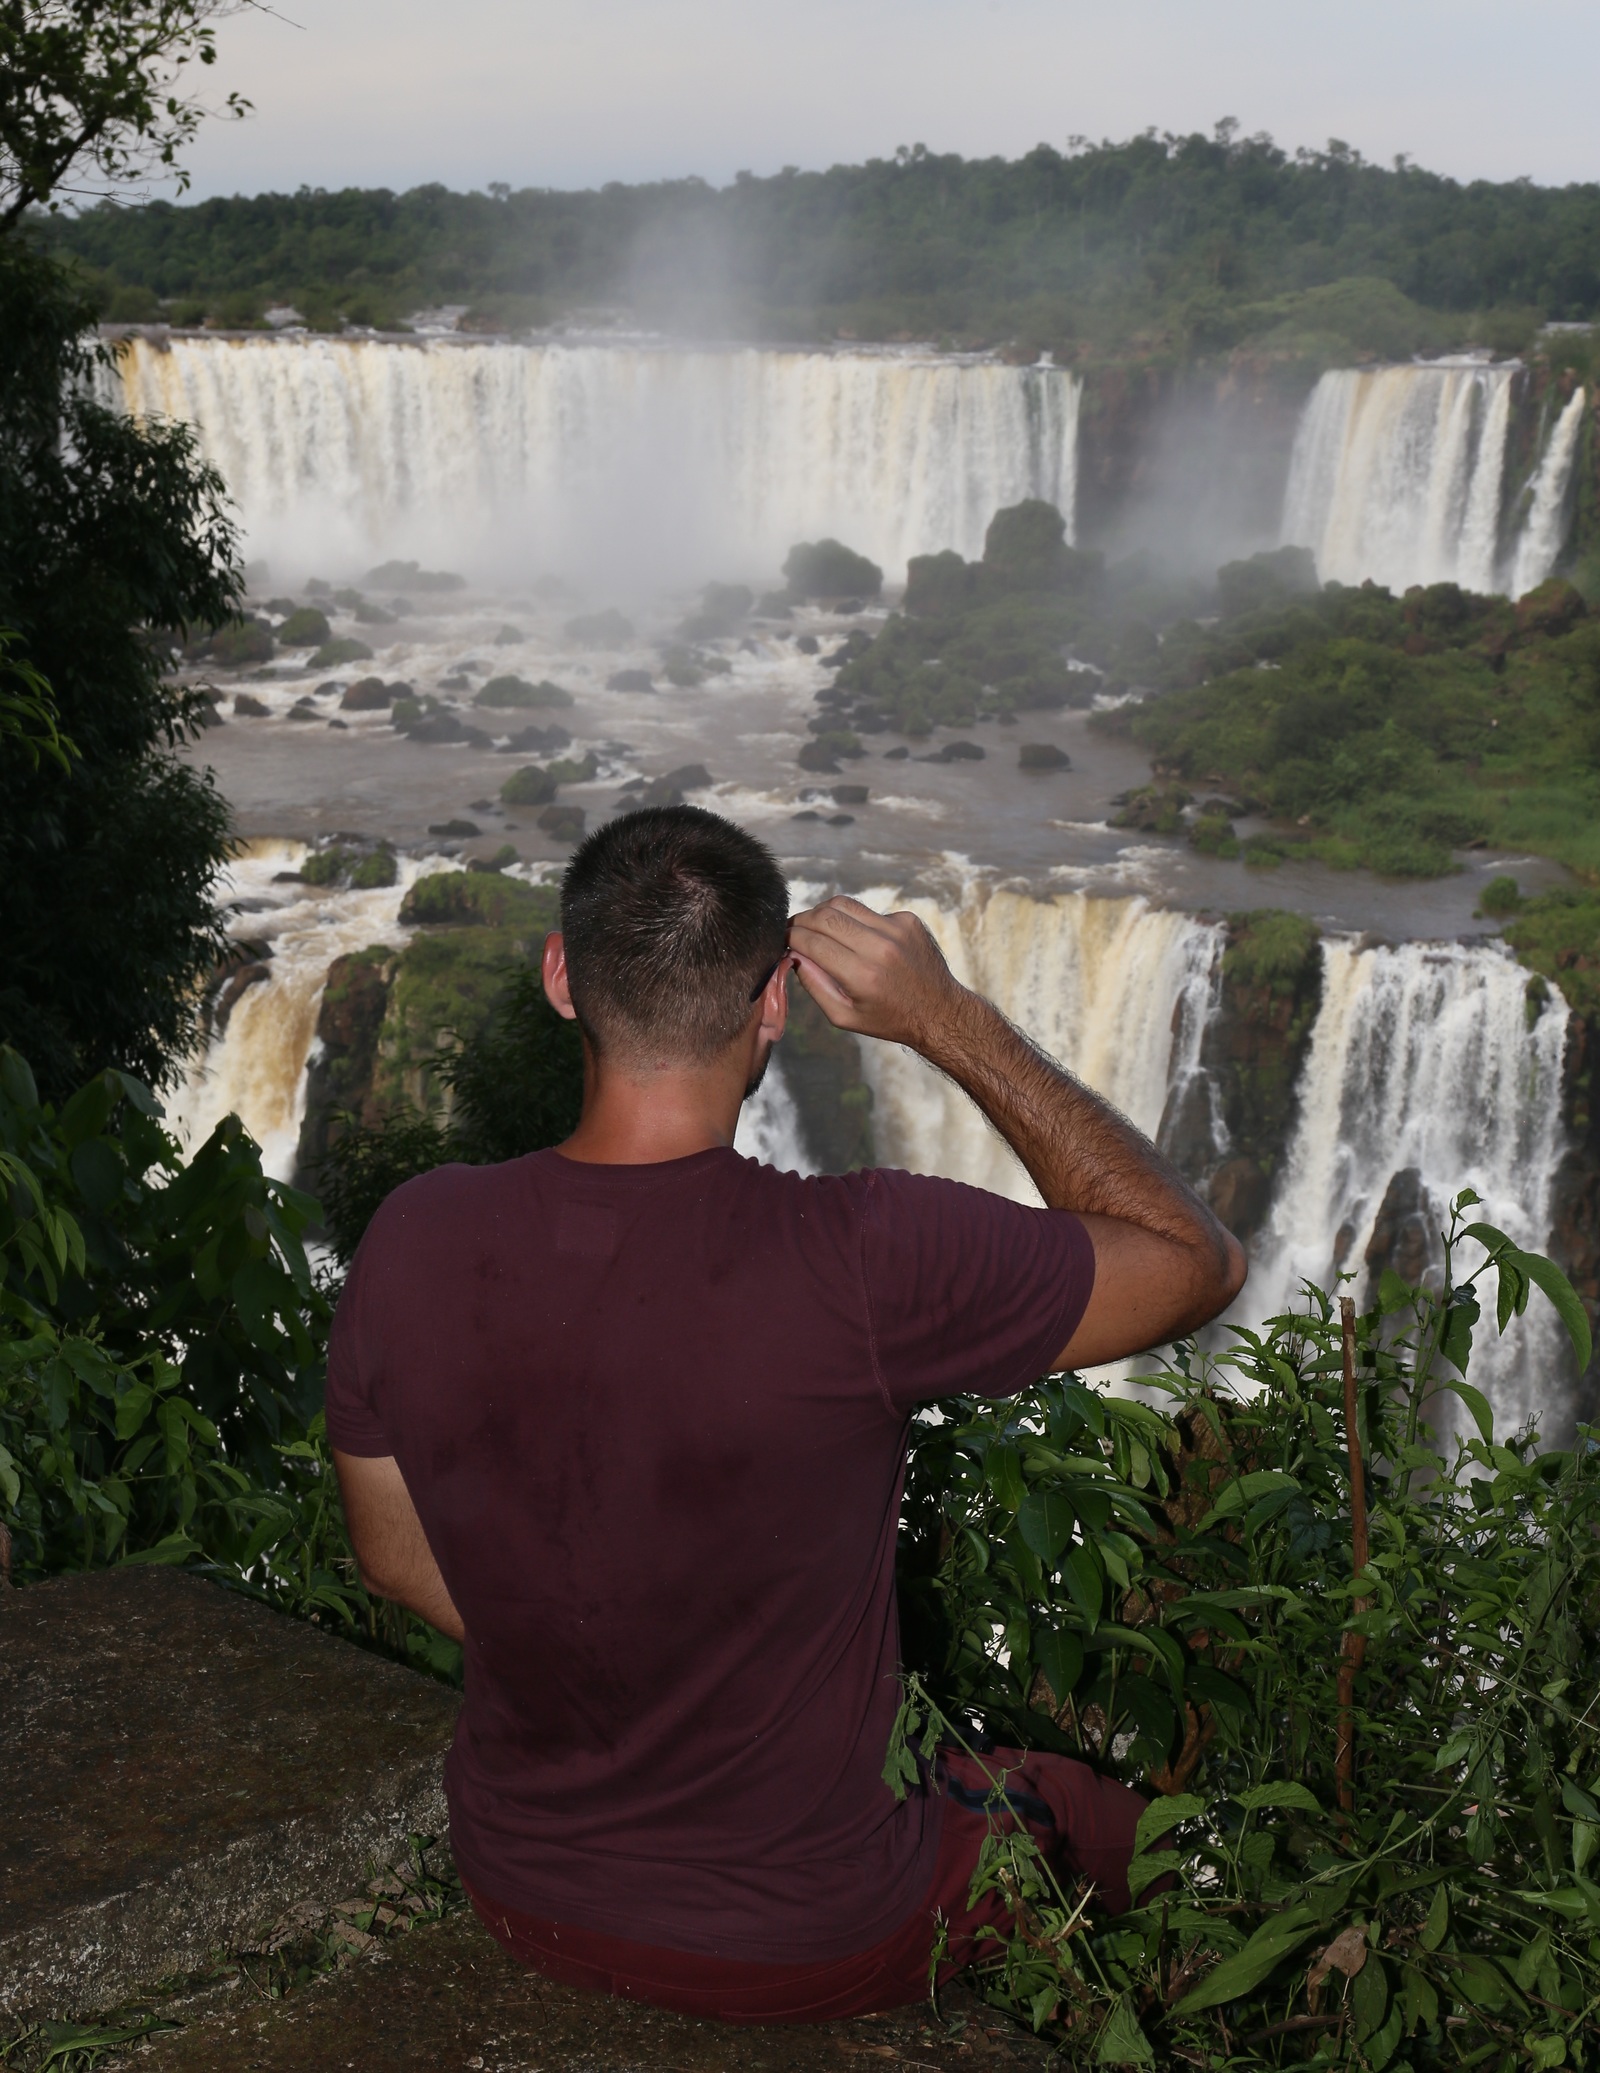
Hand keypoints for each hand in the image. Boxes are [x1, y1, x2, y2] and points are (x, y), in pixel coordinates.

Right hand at [788, 896, 967, 1050]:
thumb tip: (792, 955)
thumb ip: (814, 985)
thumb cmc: (888, 1019)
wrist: (939, 1011)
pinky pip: (868, 912)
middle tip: (793, 929)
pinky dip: (855, 922)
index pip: (811, 942)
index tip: (782, 940)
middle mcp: (880, 947)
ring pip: (844, 904)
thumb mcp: (844, 1016)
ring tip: (817, 928)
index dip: (789, 937)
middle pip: (824, 916)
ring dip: (823, 914)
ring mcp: (896, 929)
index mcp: (862, 975)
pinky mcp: (907, 920)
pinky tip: (859, 939)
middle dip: (801, 920)